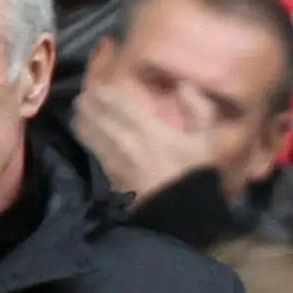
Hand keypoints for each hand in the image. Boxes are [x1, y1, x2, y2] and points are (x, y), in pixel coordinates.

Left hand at [73, 73, 220, 202]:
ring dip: (82, 116)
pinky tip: (87, 130)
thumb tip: (184, 86)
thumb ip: (199, 110)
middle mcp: (124, 140)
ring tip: (82, 108)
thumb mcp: (210, 142)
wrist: (183, 217)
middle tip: (88, 91)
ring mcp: (113, 159)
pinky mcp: (108, 175)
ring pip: (86, 129)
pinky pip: (91, 148)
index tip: (103, 75)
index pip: (115, 99)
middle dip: (88, 98)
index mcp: (149, 129)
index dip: (104, 84)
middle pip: (94, 112)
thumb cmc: (197, 176)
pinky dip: (86, 135)